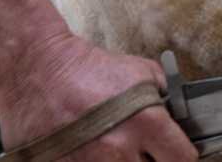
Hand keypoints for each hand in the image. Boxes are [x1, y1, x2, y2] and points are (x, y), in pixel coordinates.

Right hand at [0, 31, 197, 160]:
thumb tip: (178, 116)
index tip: (176, 152)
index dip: (183, 155)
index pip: (182, 158)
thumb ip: (165, 96)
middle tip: (143, 150)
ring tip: (113, 148)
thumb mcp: (141, 70)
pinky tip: (91, 152)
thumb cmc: (89, 68)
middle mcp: (120, 149)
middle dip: (151, 160)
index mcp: (146, 123)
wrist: (38, 69)